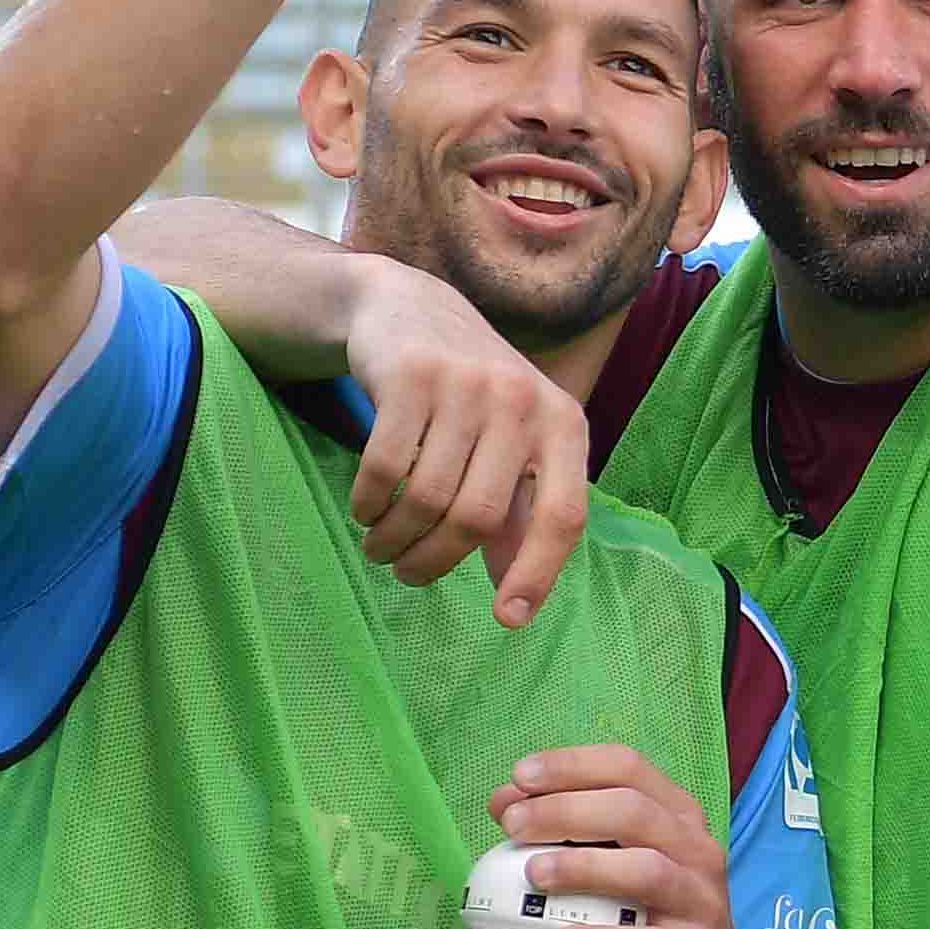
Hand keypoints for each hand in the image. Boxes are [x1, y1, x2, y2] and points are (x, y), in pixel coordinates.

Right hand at [344, 265, 591, 624]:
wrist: (409, 309)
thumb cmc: (471, 397)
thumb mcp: (513, 445)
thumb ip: (519, 515)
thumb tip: (516, 597)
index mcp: (565, 425)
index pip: (565, 516)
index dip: (537, 573)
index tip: (506, 620)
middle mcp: (524, 402)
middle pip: (480, 517)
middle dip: (436, 560)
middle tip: (408, 575)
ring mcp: (468, 385)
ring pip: (428, 496)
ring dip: (395, 539)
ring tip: (382, 548)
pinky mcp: (411, 376)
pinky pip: (384, 466)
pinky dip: (369, 502)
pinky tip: (363, 510)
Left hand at [490, 749, 761, 928]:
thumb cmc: (648, 918)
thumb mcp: (618, 863)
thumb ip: (572, 832)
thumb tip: (505, 804)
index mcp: (677, 817)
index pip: (628, 767)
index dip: (572, 765)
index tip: (520, 776)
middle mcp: (696, 850)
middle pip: (633, 811)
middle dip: (565, 811)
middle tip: (514, 826)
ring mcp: (700, 902)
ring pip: (647, 870)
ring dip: (584, 867)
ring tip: (535, 874)